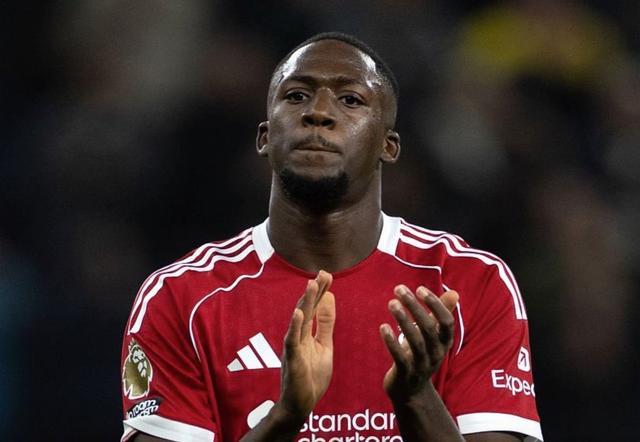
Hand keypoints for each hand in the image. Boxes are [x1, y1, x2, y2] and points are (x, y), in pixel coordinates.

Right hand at [278, 270, 335, 418]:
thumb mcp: (324, 346)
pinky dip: (295, 326)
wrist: (301, 405)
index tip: (327, 274)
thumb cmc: (311, 376)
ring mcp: (294, 347)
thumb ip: (325, 324)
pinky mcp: (292, 360)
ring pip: (299, 321)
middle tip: (322, 273)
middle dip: (314, 291)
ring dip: (305, 302)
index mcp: (307, 333)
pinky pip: (292, 341)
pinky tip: (298, 313)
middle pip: (307, 309)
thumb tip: (330, 298)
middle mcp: (298, 336)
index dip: (321, 292)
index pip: (315, 308)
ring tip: (311, 285)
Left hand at [380, 285, 457, 403]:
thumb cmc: (423, 355)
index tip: (419, 288)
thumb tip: (455, 293)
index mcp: (444, 342)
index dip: (435, 304)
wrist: (412, 392)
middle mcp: (436, 353)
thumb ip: (442, 314)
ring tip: (391, 303)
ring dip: (403, 319)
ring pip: (415, 341)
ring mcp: (421, 365)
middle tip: (399, 289)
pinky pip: (400, 357)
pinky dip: (391, 341)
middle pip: (428, 328)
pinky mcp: (406, 373)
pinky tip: (383, 327)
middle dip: (414, 306)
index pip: (446, 321)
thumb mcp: (434, 337)